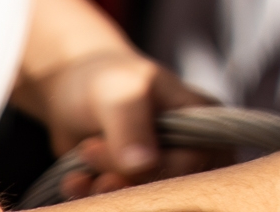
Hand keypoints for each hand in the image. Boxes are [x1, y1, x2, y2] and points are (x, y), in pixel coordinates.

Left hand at [27, 44, 224, 197]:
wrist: (74, 87)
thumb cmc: (108, 79)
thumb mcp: (122, 94)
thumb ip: (133, 126)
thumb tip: (142, 166)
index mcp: (206, 120)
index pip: (191, 161)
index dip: (150, 166)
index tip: (97, 149)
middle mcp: (191, 147)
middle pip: (170, 183)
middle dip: (125, 179)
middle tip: (88, 153)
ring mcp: (163, 165)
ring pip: (146, 197)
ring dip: (108, 190)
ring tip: (79, 172)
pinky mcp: (136, 180)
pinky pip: (124, 200)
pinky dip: (95, 195)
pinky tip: (75, 181)